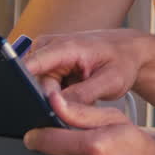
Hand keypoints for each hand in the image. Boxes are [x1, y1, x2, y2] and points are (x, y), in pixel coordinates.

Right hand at [24, 29, 147, 105]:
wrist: (127, 51)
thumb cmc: (122, 61)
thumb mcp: (111, 81)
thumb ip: (82, 95)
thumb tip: (56, 106)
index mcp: (64, 46)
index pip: (29, 66)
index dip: (27, 89)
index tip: (41, 107)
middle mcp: (48, 47)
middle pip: (35, 86)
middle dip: (55, 100)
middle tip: (82, 102)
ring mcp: (45, 55)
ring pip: (39, 90)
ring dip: (60, 98)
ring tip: (83, 94)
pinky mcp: (46, 65)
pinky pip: (45, 89)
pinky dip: (61, 95)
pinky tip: (78, 92)